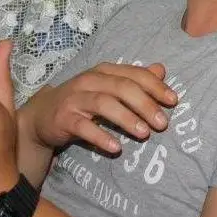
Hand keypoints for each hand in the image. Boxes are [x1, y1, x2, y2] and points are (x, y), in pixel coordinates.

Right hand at [19, 62, 177, 153]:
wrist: (43, 115)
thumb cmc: (83, 100)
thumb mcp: (109, 87)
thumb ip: (134, 79)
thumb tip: (161, 70)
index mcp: (104, 70)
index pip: (134, 74)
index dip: (155, 86)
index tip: (173, 101)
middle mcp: (90, 80)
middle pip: (122, 87)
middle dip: (145, 104)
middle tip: (163, 123)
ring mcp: (75, 98)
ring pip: (104, 104)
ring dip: (126, 118)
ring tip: (145, 134)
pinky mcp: (64, 118)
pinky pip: (84, 127)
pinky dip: (100, 136)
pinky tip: (116, 147)